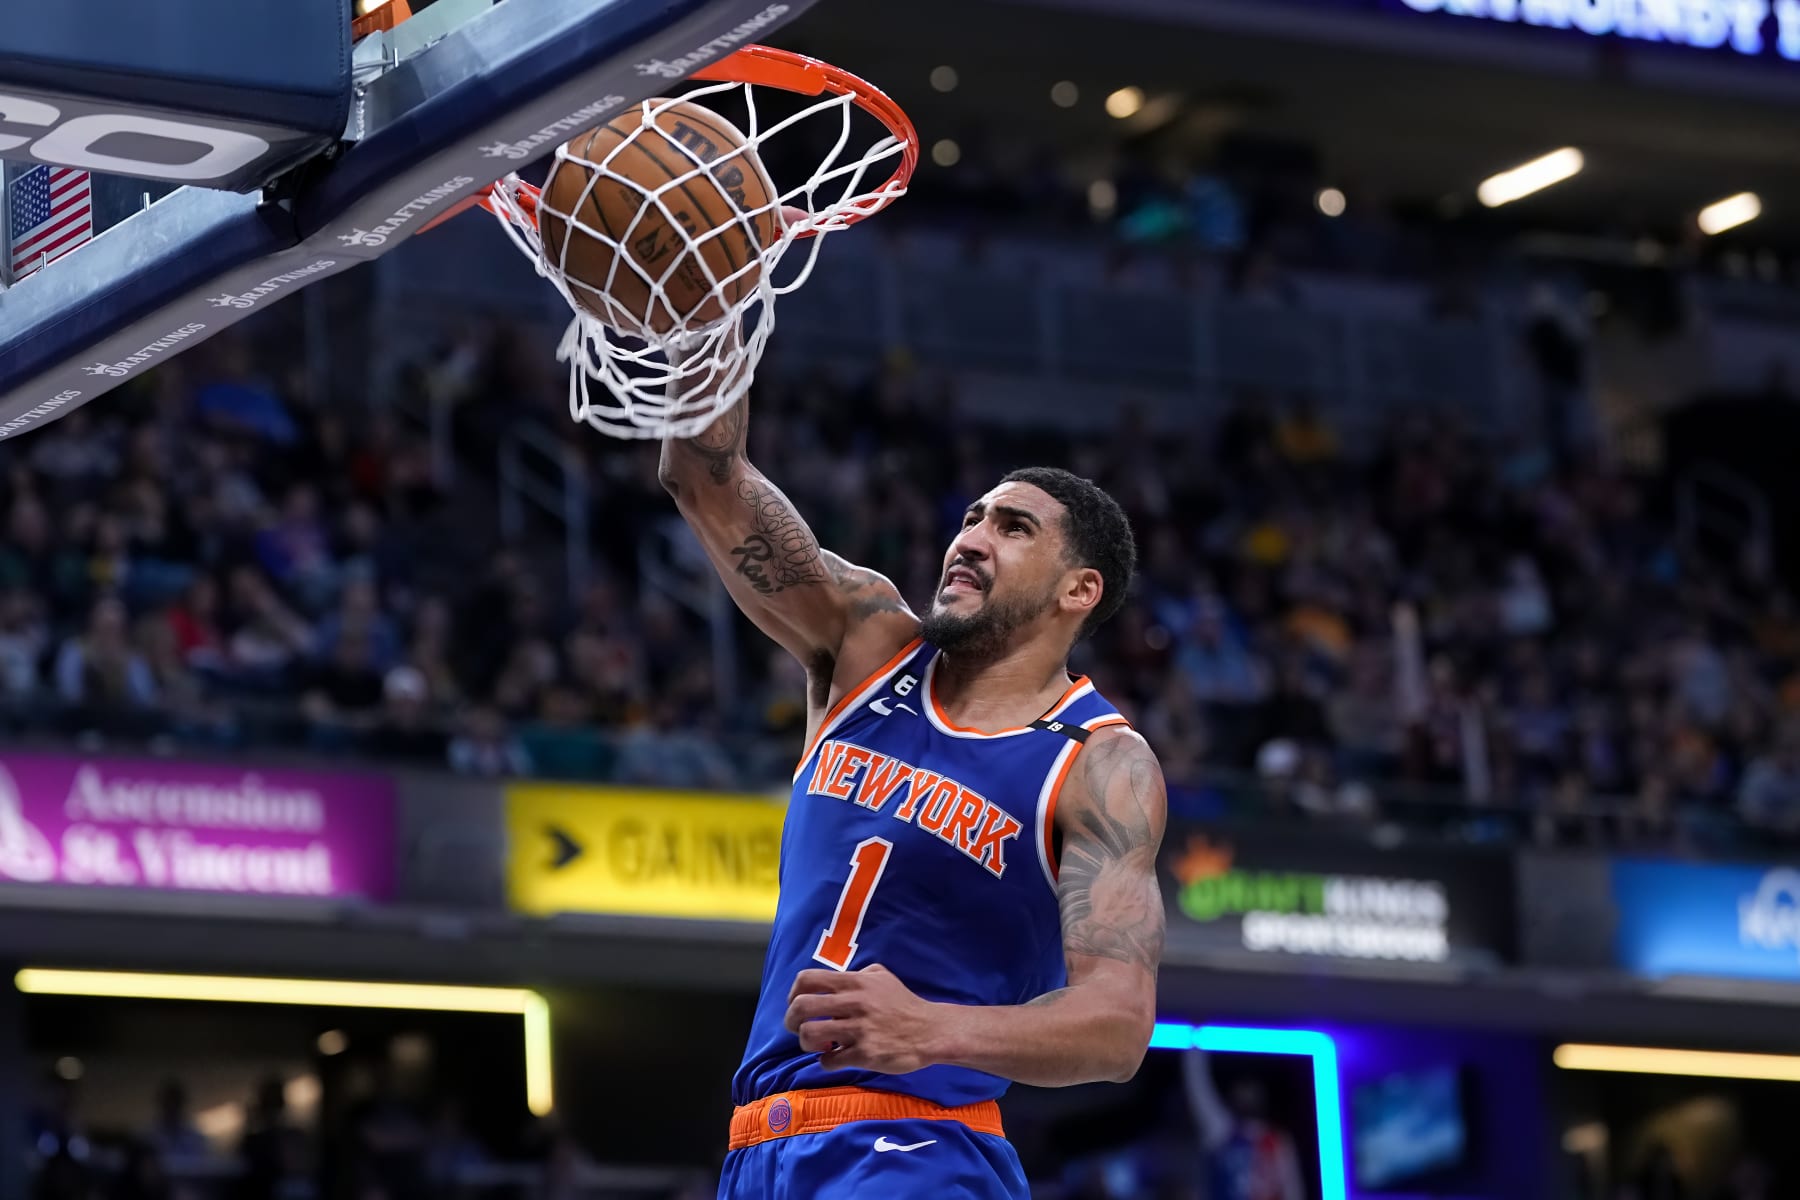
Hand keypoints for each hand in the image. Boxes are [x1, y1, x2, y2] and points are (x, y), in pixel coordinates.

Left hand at [784, 964, 941, 1074]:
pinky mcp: (865, 1053)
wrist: (930, 1031)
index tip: (796, 1004)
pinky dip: (826, 1061)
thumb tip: (836, 979)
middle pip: (801, 1008)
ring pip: (810, 1035)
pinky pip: (829, 1060)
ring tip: (818, 1044)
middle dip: (791, 1021)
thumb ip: (858, 974)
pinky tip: (835, 1058)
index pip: (807, 979)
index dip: (793, 993)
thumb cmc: (904, 1004)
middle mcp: (853, 1003)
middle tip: (797, 1028)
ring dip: (807, 1042)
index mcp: (855, 982)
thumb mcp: (882, 977)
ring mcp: (859, 1029)